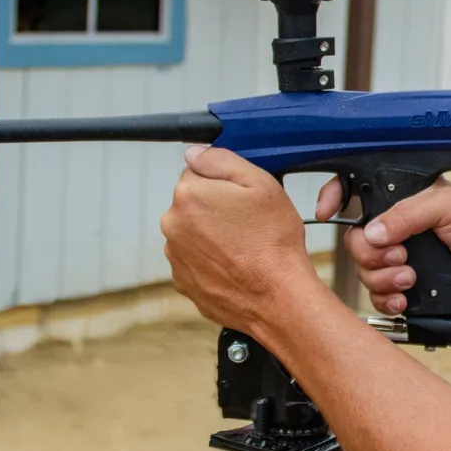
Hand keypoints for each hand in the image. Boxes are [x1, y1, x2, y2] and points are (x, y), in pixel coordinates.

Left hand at [162, 147, 324, 331]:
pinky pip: (196, 259)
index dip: (225, 182)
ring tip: (244, 247)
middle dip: (216, 208)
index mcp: (189, 194)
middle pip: (193, 202)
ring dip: (213, 235)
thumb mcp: (262, 184)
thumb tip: (194, 153)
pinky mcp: (183, 280)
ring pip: (194, 231)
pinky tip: (236, 265)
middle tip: (248, 223)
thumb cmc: (273, 243)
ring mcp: (175, 255)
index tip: (243, 198)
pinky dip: (212, 260)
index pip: (198, 171)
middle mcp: (173, 224)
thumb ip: (222, 160)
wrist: (277, 297)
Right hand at [316, 178, 450, 315]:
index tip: (329, 211)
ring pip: (364, 270)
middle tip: (399, 255)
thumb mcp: (448, 206)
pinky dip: (387, 297)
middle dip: (371, 253)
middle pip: (356, 239)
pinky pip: (377, 295)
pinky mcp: (405, 286)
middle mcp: (398, 227)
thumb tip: (374, 232)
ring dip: (382, 277)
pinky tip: (404, 296)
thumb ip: (408, 213)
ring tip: (410, 277)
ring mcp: (400, 258)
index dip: (337, 198)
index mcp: (404, 198)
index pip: (358, 191)